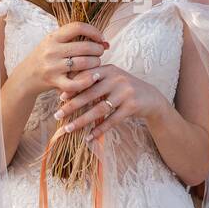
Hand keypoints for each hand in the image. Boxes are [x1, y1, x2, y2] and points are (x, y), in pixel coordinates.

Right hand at [23, 21, 108, 96]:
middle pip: (84, 46)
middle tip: (100, 52)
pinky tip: (94, 77)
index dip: (94, 31)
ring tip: (96, 63)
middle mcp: (52, 50)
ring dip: (96, 63)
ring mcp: (53, 67)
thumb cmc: (45, 57)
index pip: (78, 27)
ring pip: (83, 63)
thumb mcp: (54, 43)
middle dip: (97, 49)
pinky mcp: (54, 82)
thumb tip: (105, 42)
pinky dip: (88, 80)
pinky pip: (76, 83)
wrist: (25, 77)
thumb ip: (75, 40)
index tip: (100, 38)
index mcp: (53, 37)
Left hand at [53, 65, 171, 141]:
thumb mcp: (112, 80)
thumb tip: (66, 92)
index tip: (60, 98)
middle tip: (58, 115)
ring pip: (99, 109)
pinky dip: (99, 130)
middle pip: (90, 94)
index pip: (87, 78)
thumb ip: (94, 82)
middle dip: (72, 106)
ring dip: (82, 121)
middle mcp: (117, 79)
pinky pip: (112, 121)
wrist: (151, 98)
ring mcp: (125, 93)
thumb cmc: (124, 89)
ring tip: (69, 129)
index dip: (73, 88)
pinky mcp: (132, 106)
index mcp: (109, 69)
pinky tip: (89, 137)